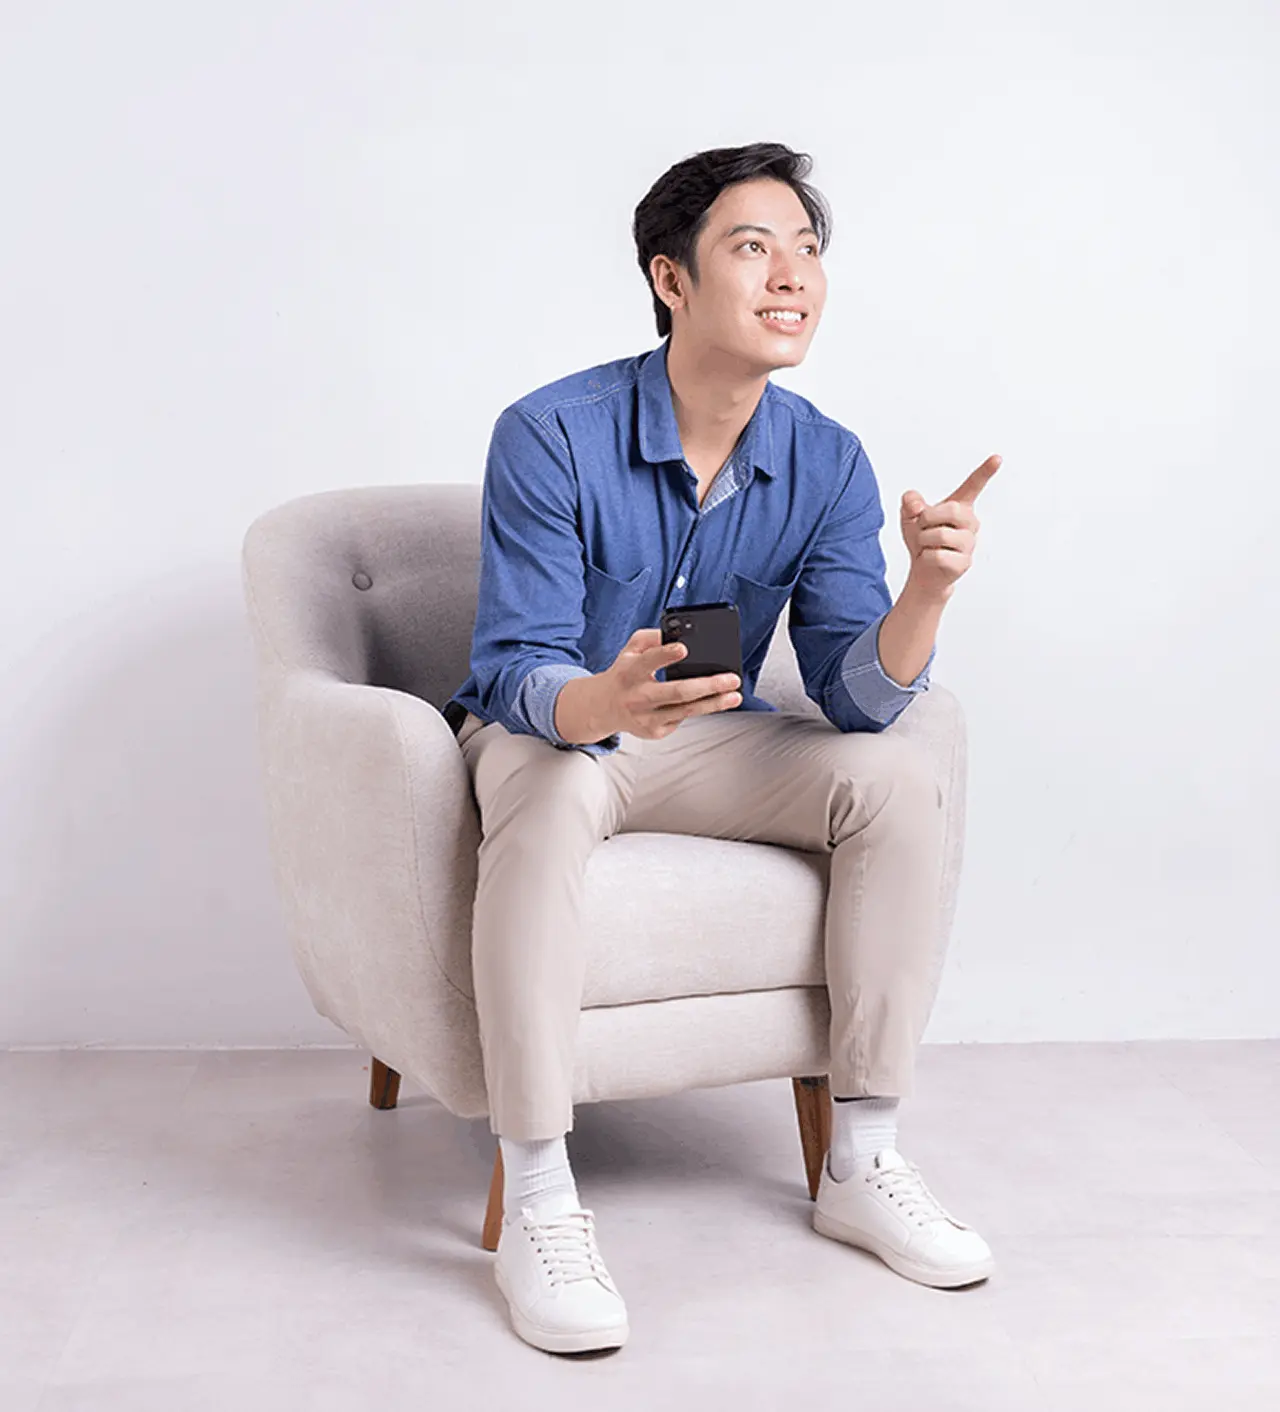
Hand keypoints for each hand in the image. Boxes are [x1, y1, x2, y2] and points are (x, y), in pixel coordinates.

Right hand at [600, 629, 741, 739]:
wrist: (604, 707)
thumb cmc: (625, 673)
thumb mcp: (630, 649)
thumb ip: (651, 638)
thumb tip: (678, 634)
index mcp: (630, 671)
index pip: (648, 661)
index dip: (665, 655)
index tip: (684, 649)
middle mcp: (637, 696)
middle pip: (677, 691)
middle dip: (708, 685)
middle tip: (731, 679)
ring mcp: (646, 717)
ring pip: (686, 710)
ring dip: (715, 703)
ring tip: (735, 695)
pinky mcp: (655, 731)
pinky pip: (683, 717)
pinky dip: (699, 708)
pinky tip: (710, 701)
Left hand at [900, 454, 1001, 602]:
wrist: (924, 572)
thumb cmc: (922, 541)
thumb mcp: (910, 517)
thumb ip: (910, 503)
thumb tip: (913, 501)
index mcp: (960, 507)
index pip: (974, 486)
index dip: (985, 472)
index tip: (997, 458)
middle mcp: (970, 523)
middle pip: (951, 509)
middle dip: (928, 517)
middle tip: (922, 527)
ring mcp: (969, 543)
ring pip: (939, 535)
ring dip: (923, 540)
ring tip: (928, 546)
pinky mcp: (964, 563)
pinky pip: (937, 555)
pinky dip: (926, 557)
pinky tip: (932, 559)